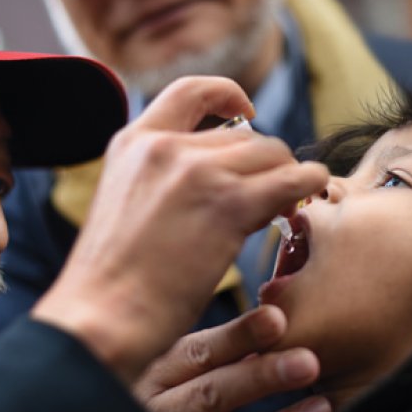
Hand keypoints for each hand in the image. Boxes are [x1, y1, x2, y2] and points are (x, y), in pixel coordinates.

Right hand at [33, 77, 328, 381]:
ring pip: (272, 154)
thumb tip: (213, 178)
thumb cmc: (113, 282)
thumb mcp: (124, 206)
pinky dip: (309, 184)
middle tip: (275, 193)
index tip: (249, 113)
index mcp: (133, 143)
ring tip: (288, 205)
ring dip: (287, 176)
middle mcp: (165, 147)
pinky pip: (292, 180)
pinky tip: (309, 199)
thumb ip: (160, 180)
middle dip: (265, 162)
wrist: (102, 320)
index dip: (228, 94)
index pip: (190, 91)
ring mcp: (197, 172)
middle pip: (244, 135)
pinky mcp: (229, 206)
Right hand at [134, 306, 331, 411]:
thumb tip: (277, 318)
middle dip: (261, 378)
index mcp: (157, 373)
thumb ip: (223, 349)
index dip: (238, 336)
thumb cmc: (174, 394)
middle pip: (210, 395)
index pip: (197, 351)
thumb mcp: (183, 367)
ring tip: (321, 410)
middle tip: (308, 362)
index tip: (278, 319)